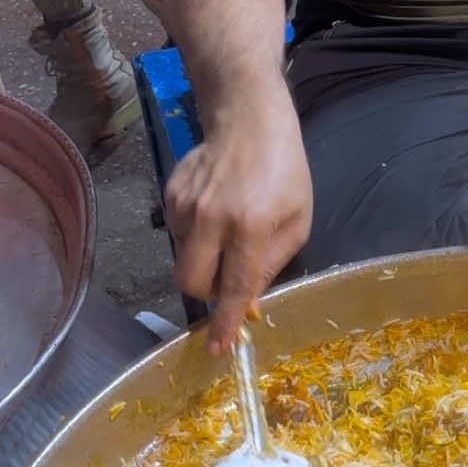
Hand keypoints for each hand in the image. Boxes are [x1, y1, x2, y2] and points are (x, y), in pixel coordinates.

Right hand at [165, 89, 311, 352]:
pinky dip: (195, 238)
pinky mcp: (170, 194)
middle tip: (227, 284)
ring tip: (227, 234)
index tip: (218, 347)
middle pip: (192, 282)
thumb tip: (248, 299)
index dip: (224, 322)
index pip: (233, 287)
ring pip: (183, 260)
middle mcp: (212, 219)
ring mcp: (185, 206)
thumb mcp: (298, 220)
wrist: (248, 119)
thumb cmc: (284, 170)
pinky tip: (215, 214)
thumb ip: (273, 262)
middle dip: (208, 295)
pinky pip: (178, 235)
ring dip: (204, 262)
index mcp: (251, 226)